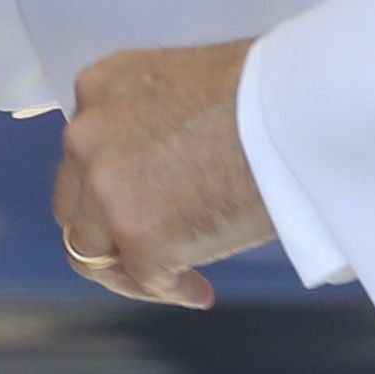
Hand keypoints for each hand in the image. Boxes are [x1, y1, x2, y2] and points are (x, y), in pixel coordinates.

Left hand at [55, 41, 271, 307]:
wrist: (298, 108)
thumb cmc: (271, 89)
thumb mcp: (188, 83)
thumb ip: (156, 121)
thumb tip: (170, 163)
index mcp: (100, 88)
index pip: (84, 151)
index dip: (111, 186)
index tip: (144, 205)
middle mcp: (87, 135)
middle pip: (76, 202)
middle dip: (108, 230)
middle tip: (145, 250)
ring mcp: (106, 189)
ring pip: (91, 250)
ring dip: (129, 268)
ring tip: (173, 277)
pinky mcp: (138, 236)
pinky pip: (144, 279)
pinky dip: (170, 289)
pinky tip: (199, 290)